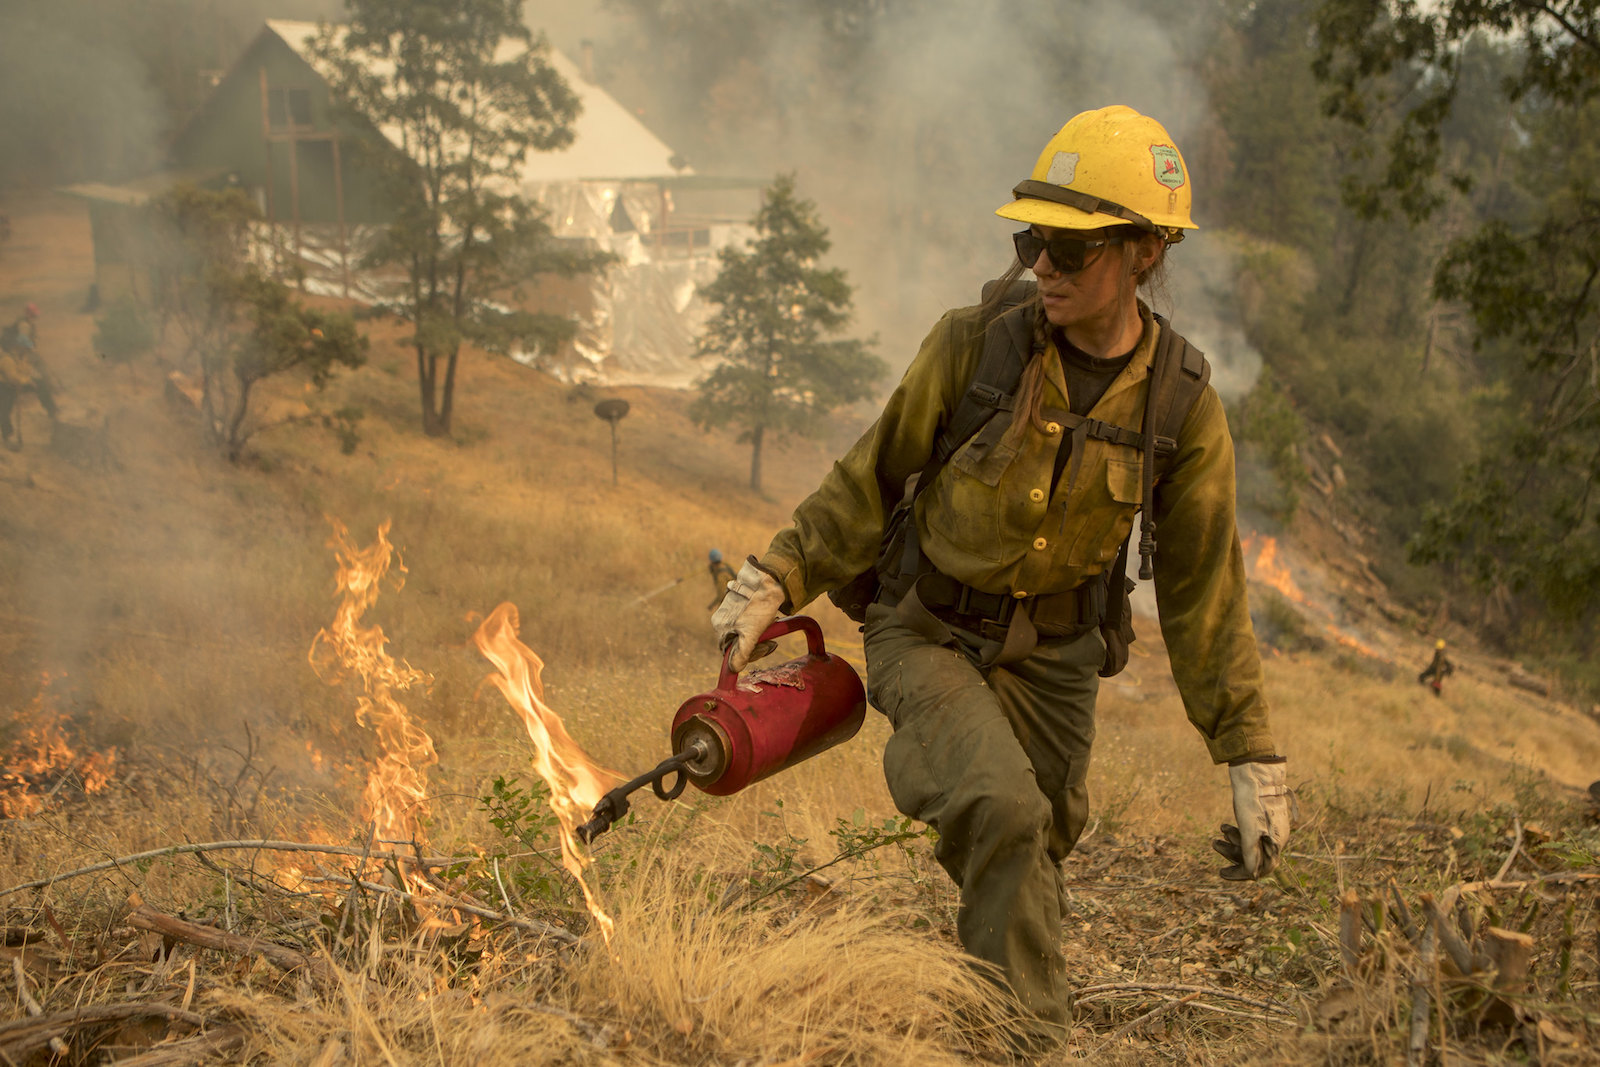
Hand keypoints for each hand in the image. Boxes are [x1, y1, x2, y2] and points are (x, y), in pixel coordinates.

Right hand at [710, 558, 786, 670]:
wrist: (770, 580)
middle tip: (772, 641)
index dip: (749, 654)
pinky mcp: (740, 606)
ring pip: (745, 633)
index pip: (731, 652)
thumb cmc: (759, 606)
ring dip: (760, 635)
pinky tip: (770, 620)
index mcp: (720, 626)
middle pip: (738, 643)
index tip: (766, 648)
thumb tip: (733, 669)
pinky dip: (760, 626)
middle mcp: (722, 620)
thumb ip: (742, 653)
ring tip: (772, 626)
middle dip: (757, 644)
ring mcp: (730, 612)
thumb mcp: (752, 633)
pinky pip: (748, 623)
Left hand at [1213, 757, 1290, 879]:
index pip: (1261, 869)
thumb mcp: (1249, 828)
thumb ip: (1252, 852)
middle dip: (1232, 854)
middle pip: (1255, 856)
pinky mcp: (1265, 816)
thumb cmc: (1252, 800)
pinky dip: (1238, 832)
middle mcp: (1277, 836)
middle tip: (1213, 844)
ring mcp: (1272, 826)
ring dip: (1232, 841)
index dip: (1241, 874)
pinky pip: (1251, 832)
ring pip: (1251, 843)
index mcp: (1276, 842)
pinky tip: (1224, 827)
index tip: (1222, 873)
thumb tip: (1254, 875)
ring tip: (1218, 832)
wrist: (1256, 770)